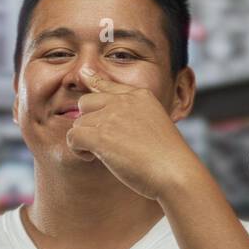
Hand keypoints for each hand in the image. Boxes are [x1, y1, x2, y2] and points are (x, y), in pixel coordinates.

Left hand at [66, 67, 205, 202]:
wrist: (175, 172)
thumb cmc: (168, 159)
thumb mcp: (156, 126)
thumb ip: (135, 117)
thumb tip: (113, 126)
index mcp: (140, 95)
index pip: (107, 84)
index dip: (93, 83)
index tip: (84, 75)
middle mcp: (125, 101)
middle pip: (86, 102)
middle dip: (88, 123)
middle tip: (101, 142)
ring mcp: (112, 116)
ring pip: (78, 123)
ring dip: (85, 140)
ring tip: (101, 155)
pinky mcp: (101, 135)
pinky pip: (73, 137)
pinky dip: (78, 150)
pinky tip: (93, 158)